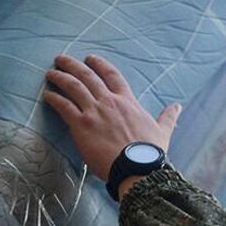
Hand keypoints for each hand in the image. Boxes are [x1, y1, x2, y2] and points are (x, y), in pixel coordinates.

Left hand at [41, 53, 181, 187]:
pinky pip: (64, 106)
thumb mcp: (163, 131)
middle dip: (73, 65)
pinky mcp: (81, 125)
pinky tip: (46, 95)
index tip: (90, 58)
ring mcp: (94, 112)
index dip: (99, 64)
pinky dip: (54, 99)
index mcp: (127, 101)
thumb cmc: (149, 153)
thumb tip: (178, 106)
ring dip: (60, 77)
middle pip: (88, 76)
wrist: (136, 168)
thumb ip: (167, 117)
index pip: (112, 75)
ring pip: (73, 86)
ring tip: (50, 73)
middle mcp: (109, 102)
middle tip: (61, 58)